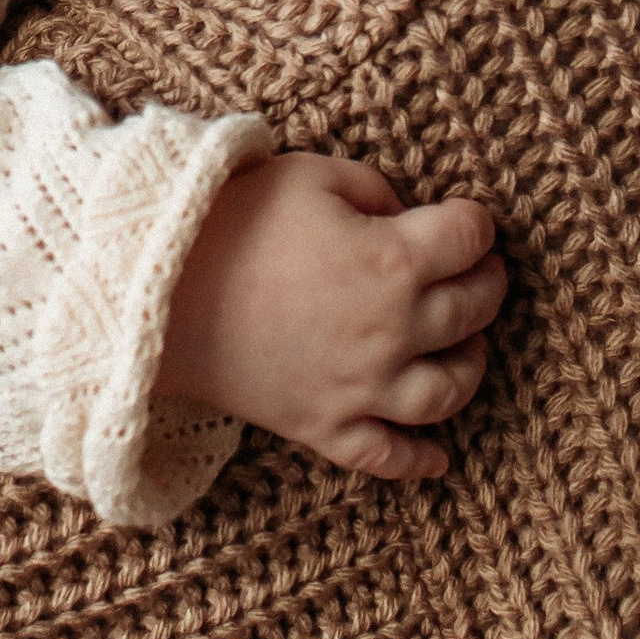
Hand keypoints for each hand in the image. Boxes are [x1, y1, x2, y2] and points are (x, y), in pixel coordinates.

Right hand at [157, 152, 509, 483]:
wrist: (154, 290)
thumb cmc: (232, 221)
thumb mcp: (309, 176)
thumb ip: (373, 189)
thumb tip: (403, 216)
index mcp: (392, 260)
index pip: (470, 238)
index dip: (476, 222)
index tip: (466, 219)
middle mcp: (391, 330)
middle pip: (473, 311)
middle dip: (485, 284)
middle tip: (476, 272)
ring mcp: (360, 386)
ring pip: (448, 392)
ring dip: (469, 368)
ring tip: (462, 348)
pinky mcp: (323, 424)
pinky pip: (385, 457)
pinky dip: (418, 462)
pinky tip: (438, 458)